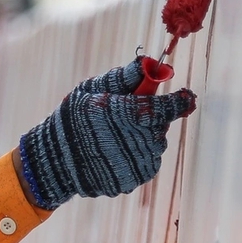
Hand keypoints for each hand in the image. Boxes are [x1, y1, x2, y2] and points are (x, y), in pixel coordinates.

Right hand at [15, 67, 196, 209]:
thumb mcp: (91, 90)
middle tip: (131, 115)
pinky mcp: (135, 179)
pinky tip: (116, 153)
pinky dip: (138, 156)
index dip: (180, 101)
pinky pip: (147, 163)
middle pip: (161, 125)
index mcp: (127, 114)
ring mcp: (137, 163)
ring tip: (117, 137)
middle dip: (153, 117)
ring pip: (156, 145)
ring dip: (145, 137)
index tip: (187, 97)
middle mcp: (137, 141)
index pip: (166, 107)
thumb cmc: (72, 120)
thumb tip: (149, 62)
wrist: (54, 162)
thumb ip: (123, 77)